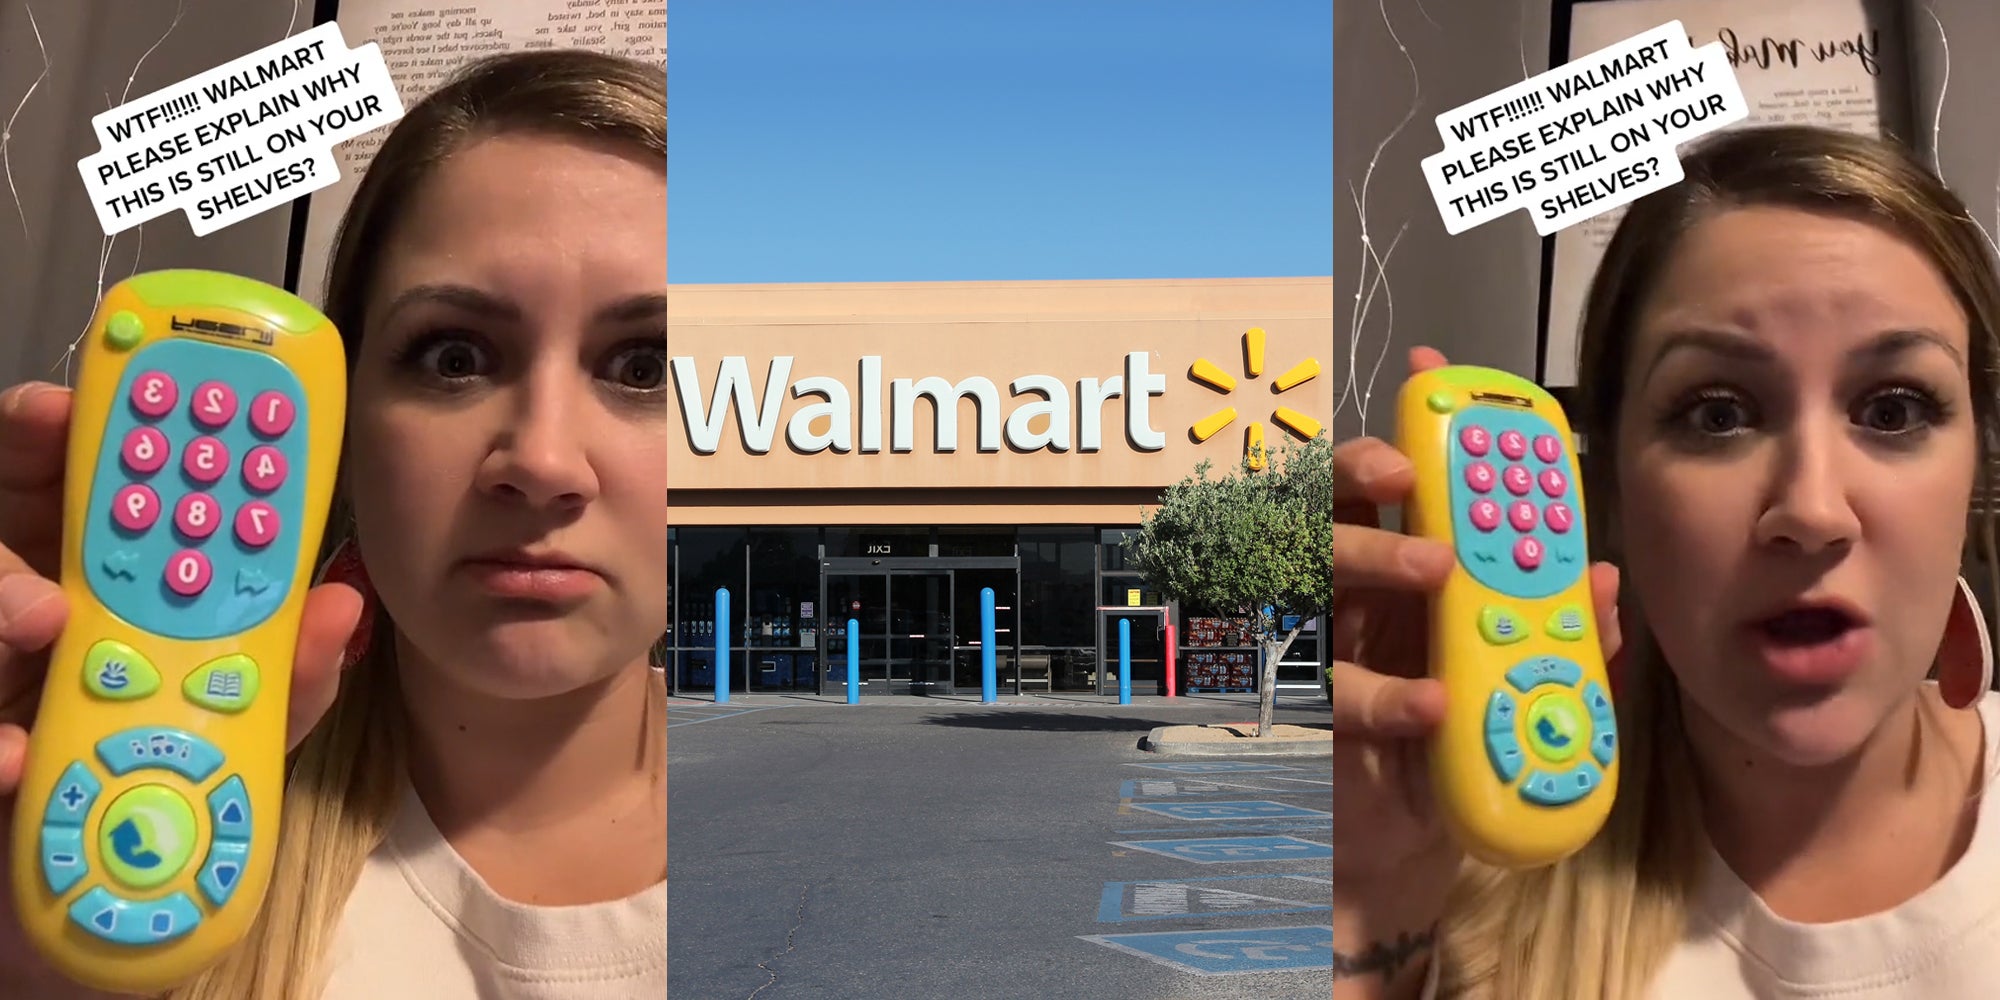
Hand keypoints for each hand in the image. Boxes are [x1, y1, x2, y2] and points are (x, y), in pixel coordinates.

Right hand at [0, 381, 364, 993]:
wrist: (97, 905)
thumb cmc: (165, 789)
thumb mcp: (248, 732)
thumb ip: (292, 675)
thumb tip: (342, 606)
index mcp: (116, 583)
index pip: (106, 481)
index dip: (107, 414)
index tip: (118, 373)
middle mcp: (38, 604)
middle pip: (16, 502)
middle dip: (33, 454)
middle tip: (50, 425)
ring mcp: (2, 662)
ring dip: (2, 593)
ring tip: (45, 620)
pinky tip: (14, 757)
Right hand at [1328, 349, 1622, 978]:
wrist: (1408, 850)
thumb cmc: (1457, 751)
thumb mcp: (1524, 690)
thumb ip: (1566, 638)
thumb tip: (1608, 581)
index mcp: (1393, 575)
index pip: (1384, 485)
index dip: (1404, 422)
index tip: (1427, 376)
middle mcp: (1345, 600)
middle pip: (1325, 505)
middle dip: (1370, 474)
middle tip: (1423, 466)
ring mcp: (1313, 651)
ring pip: (1308, 572)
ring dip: (1372, 554)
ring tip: (1434, 569)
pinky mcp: (1301, 718)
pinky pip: (1324, 689)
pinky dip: (1385, 696)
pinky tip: (1432, 705)